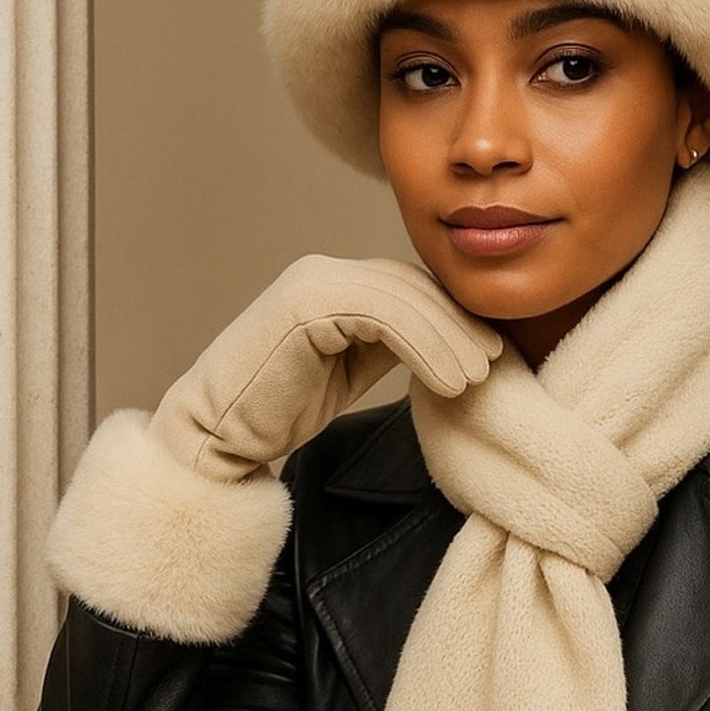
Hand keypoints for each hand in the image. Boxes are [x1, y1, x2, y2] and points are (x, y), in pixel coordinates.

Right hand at [146, 254, 502, 482]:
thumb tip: (447, 339)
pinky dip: (423, 347)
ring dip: (447, 339)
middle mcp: (323, 272)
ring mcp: (312, 283)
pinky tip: (446, 382)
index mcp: (334, 283)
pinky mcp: (305, 305)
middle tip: (492, 362)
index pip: (411, 288)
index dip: (454, 317)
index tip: (489, 353)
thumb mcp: (351, 369)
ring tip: (474, 379)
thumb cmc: (280, 410)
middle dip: (458, 324)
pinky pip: (382, 315)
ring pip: (402, 299)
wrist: (217, 437)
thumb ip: (389, 344)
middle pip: (412, 286)